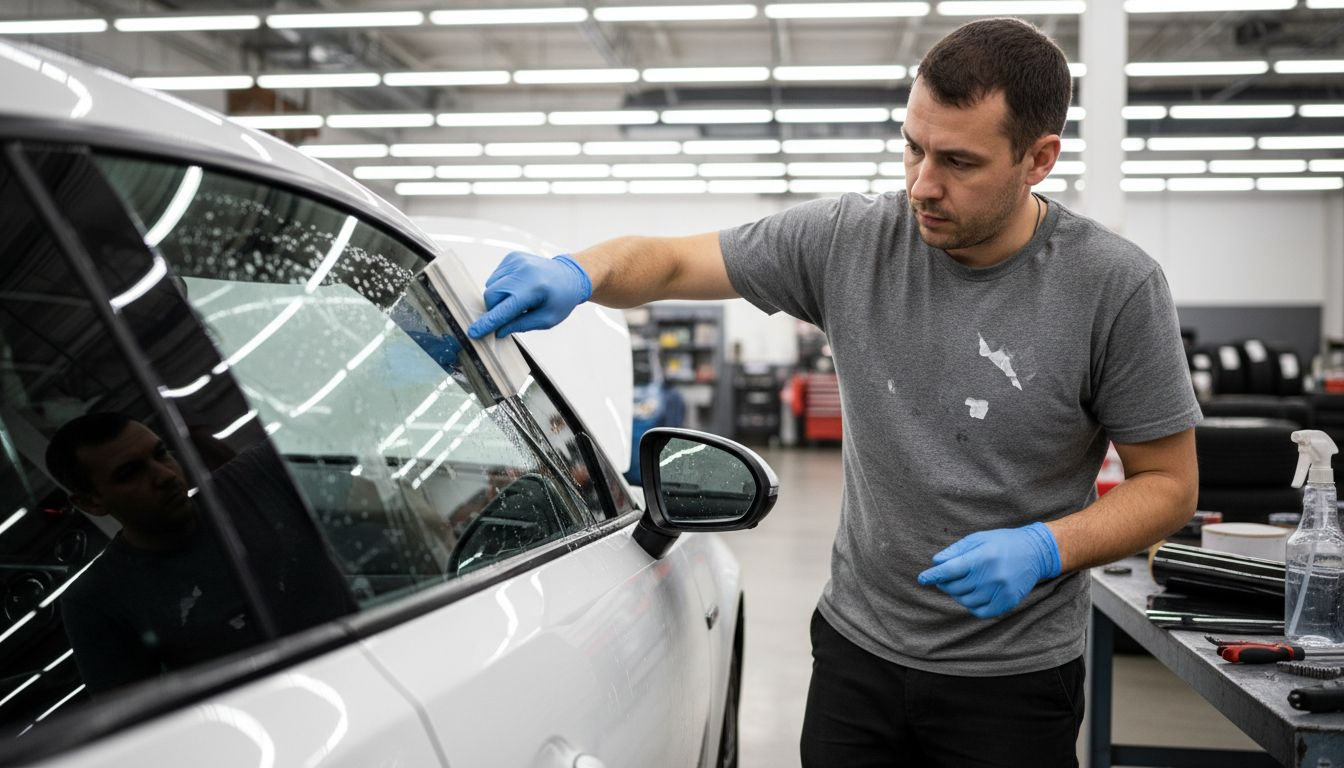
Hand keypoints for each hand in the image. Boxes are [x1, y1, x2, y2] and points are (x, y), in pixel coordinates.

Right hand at [466, 252, 591, 338]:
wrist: (570, 275)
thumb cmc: (561, 299)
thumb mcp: (547, 319)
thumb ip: (521, 325)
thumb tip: (499, 330)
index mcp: (534, 288)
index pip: (504, 308)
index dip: (488, 322)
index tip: (474, 331)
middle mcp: (523, 271)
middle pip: (491, 295)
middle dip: (494, 309)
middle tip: (509, 315)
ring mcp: (516, 261)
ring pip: (491, 286)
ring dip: (499, 298)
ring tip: (519, 298)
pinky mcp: (511, 257)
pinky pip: (496, 277)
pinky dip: (502, 287)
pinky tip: (518, 288)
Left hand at [916, 522, 1060, 618]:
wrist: (1035, 552)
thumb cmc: (1002, 542)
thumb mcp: (978, 538)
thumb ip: (956, 551)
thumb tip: (935, 562)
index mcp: (983, 556)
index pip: (951, 570)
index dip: (934, 575)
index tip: (922, 579)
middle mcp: (992, 576)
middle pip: (956, 587)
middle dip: (946, 583)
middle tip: (947, 577)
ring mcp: (1001, 591)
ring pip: (966, 601)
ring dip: (958, 595)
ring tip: (962, 584)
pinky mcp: (1008, 602)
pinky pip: (981, 612)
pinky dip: (972, 606)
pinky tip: (973, 595)